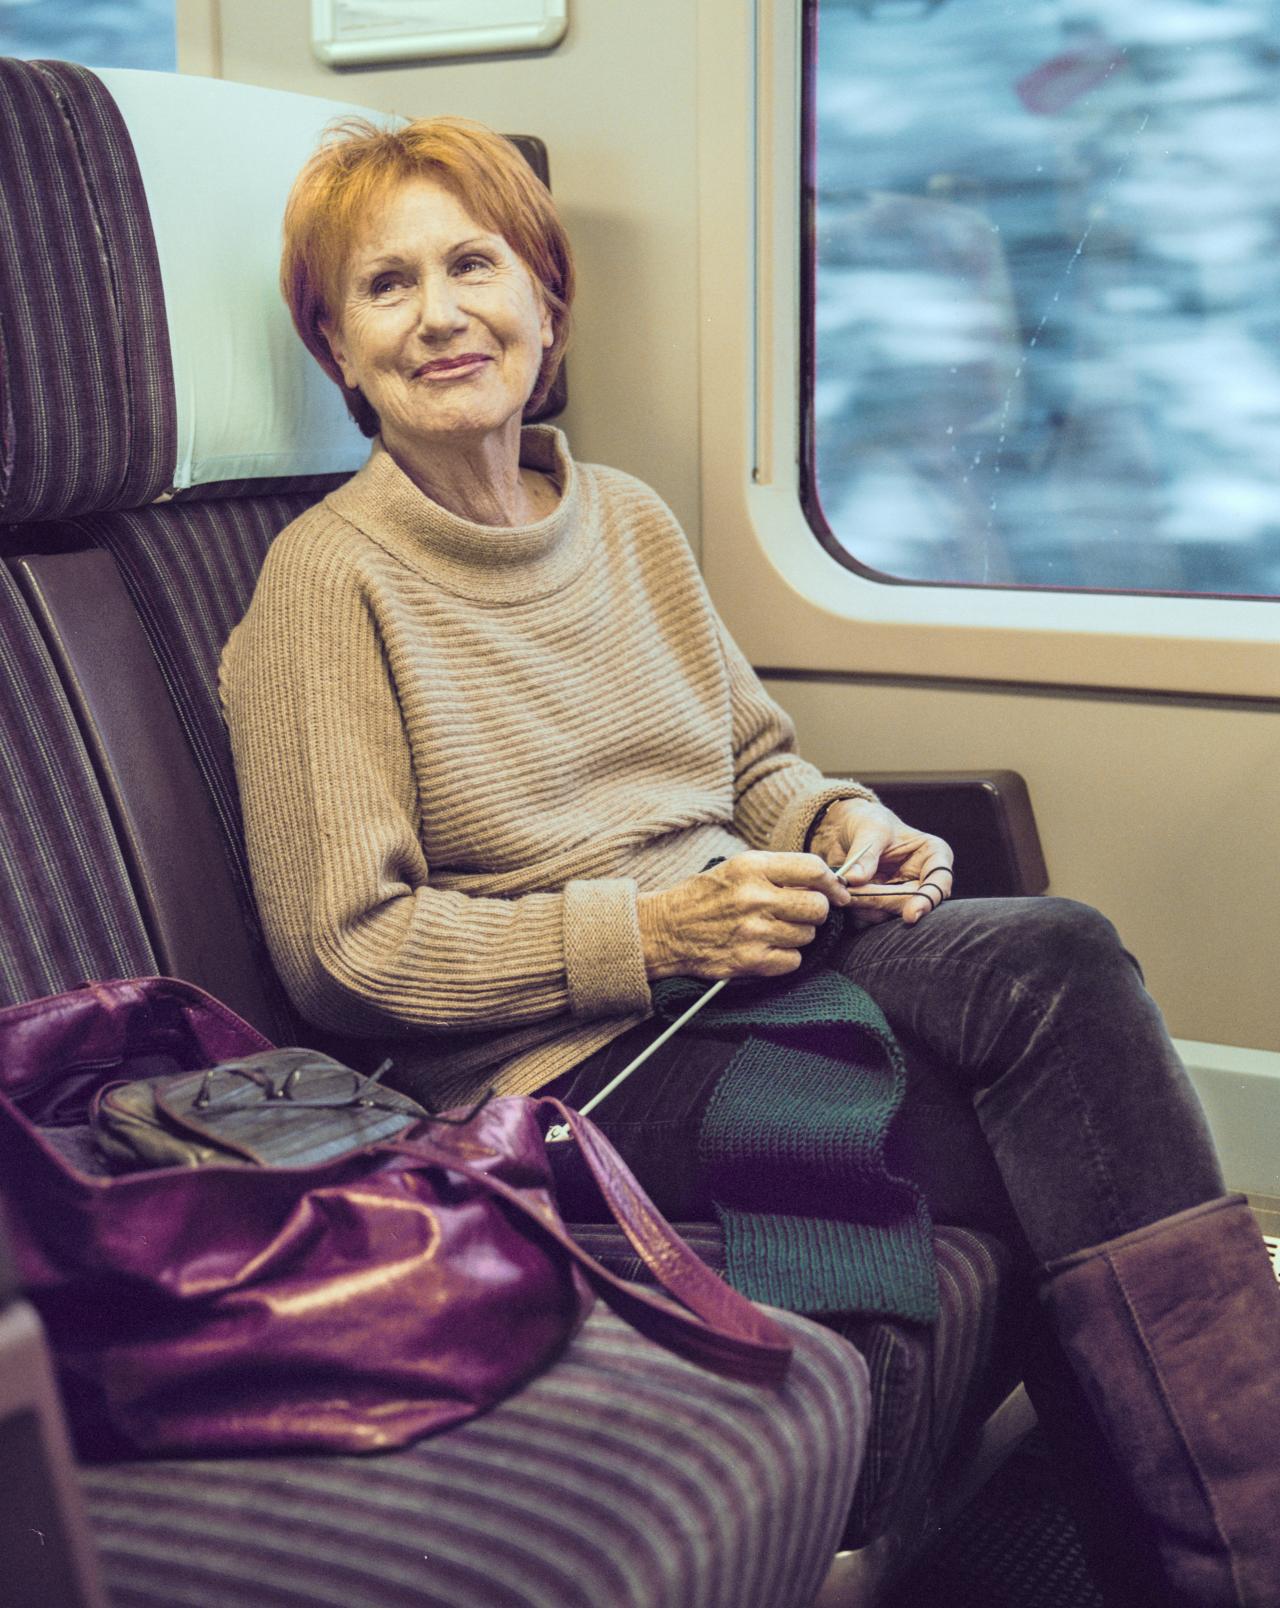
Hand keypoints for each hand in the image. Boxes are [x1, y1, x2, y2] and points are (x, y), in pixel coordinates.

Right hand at [637, 852, 852, 980]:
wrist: (664, 929)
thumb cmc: (703, 896)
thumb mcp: (736, 868)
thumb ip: (776, 871)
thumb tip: (823, 882)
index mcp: (751, 867)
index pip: (813, 869)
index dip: (832, 882)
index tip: (837, 891)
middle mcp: (754, 897)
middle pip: (817, 906)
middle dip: (817, 911)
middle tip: (802, 913)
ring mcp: (752, 931)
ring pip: (806, 935)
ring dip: (799, 935)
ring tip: (776, 930)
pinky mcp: (749, 960)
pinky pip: (792, 960)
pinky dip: (786, 957)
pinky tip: (768, 949)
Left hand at [809, 798, 953, 927]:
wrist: (847, 829)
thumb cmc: (868, 821)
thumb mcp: (869, 829)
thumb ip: (865, 855)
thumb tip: (854, 879)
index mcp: (934, 855)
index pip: (940, 882)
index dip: (927, 900)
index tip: (910, 915)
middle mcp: (923, 879)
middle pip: (912, 903)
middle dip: (882, 903)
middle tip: (853, 895)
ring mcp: (903, 895)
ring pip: (891, 914)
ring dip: (866, 908)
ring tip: (844, 890)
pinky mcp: (882, 906)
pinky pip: (873, 918)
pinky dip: (858, 912)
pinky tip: (844, 897)